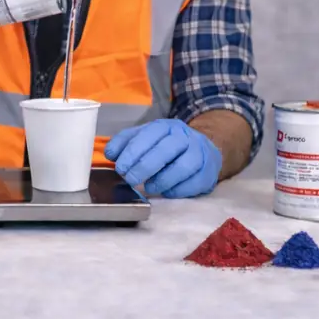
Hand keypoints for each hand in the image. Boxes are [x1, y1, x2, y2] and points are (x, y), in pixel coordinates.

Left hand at [104, 119, 222, 197]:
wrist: (202, 150)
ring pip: (183, 166)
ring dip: (162, 179)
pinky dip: (177, 189)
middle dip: (145, 166)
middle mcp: (185, 137)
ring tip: (148, 187)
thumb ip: (126, 143)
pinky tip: (166, 191)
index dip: (133, 151)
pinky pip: (194, 182)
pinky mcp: (208, 172)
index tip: (120, 167)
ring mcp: (200, 154)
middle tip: (130, 179)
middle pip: (166, 149)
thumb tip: (110, 153)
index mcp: (166, 126)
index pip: (149, 134)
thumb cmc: (167, 146)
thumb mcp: (145, 138)